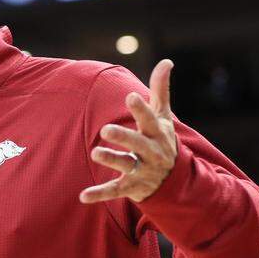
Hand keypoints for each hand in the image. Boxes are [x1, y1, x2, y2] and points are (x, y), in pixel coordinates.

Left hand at [80, 59, 176, 203]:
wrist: (175, 181)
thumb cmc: (163, 140)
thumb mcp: (164, 117)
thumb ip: (160, 90)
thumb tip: (166, 61)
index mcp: (158, 133)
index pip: (150, 119)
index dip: (141, 109)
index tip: (130, 96)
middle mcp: (152, 153)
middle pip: (138, 144)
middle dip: (124, 137)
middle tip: (105, 129)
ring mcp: (142, 171)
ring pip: (126, 165)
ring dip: (111, 159)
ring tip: (95, 152)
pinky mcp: (132, 187)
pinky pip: (115, 191)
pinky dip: (100, 194)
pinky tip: (83, 196)